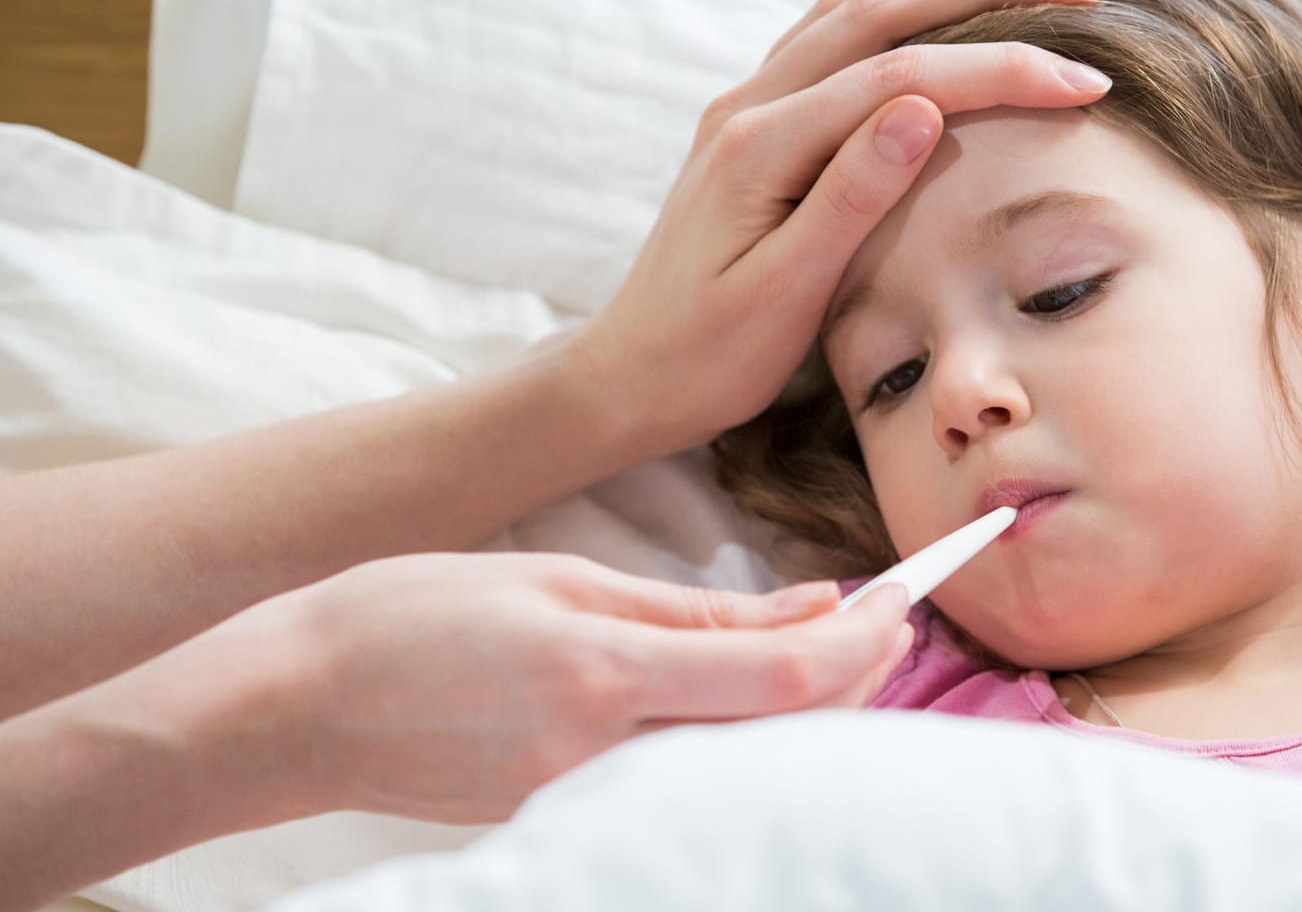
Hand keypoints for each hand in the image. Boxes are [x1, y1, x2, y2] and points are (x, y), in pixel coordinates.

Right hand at [275, 553, 912, 822]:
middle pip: (781, 734)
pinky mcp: (568, 819)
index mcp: (603, 678)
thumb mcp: (559, 580)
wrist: (297, 706)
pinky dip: (745, 731)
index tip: (905, 596)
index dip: (864, 641)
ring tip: (844, 645)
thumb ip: (694, 608)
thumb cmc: (413, 616)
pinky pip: (690, 778)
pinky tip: (757, 688)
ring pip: (745, 761)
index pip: (782, 677)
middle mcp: (605, 758)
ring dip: (811, 706)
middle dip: (858, 676)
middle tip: (890, 614)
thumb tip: (812, 604)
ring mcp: (586, 802)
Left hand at [576, 0, 1109, 452]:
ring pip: (852, 6)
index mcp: (760, 148)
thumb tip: (923, 107)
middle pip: (877, 10)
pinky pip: (831, 35)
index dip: (998, 67)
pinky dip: (897, 4)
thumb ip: (849, 196)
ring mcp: (748, 106)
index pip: (898, 77)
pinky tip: (936, 0)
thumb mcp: (782, 294)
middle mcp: (749, 106)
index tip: (1084, 79)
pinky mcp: (755, 122)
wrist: (631, 374)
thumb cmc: (709, 356)